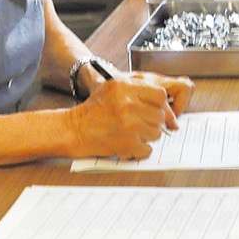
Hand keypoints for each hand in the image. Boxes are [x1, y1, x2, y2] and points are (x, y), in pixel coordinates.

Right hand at [68, 73, 190, 159]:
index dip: (160, 104)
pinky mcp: (127, 143)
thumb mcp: (113, 88)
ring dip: (146, 137)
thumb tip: (165, 102)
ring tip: (132, 134)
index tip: (155, 110)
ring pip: (156, 133)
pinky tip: (128, 145)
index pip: (160, 94)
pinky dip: (140, 150)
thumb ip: (138, 90)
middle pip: (160, 116)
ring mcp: (129, 124)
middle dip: (152, 122)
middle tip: (140, 124)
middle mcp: (129, 104)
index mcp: (126, 87)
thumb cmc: (93, 111)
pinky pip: (148, 149)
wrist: (73, 130)